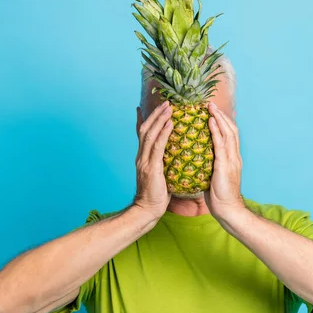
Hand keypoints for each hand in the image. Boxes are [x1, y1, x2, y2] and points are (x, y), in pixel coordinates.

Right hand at [133, 101, 172, 220]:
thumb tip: (171, 158)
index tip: (144, 107)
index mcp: (142, 158)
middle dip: (155, 114)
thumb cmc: (156, 195)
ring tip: (169, 107)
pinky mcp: (150, 167)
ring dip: (160, 119)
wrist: (148, 210)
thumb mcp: (159, 175)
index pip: (142, 134)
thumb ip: (162, 164)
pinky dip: (164, 133)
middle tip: (166, 102)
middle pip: (145, 129)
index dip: (144, 120)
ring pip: (150, 134)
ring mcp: (144, 161)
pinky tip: (170, 124)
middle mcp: (141, 156)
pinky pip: (158, 146)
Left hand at [204, 102, 244, 219]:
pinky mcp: (225, 165)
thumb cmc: (219, 196)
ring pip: (228, 132)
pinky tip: (210, 121)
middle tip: (209, 103)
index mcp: (232, 159)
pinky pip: (221, 144)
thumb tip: (199, 158)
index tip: (212, 111)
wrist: (227, 210)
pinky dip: (216, 130)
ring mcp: (231, 160)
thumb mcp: (214, 176)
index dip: (222, 122)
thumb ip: (211, 165)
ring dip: (219, 117)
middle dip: (221, 115)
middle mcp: (234, 156)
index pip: (229, 135)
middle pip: (231, 129)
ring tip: (209, 107)